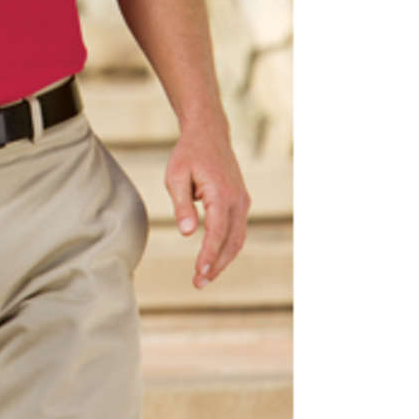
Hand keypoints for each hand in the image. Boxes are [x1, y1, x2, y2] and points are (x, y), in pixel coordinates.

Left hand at [164, 122, 250, 287]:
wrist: (208, 135)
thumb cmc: (188, 154)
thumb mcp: (175, 176)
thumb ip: (181, 205)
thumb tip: (188, 233)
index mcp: (220, 193)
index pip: (217, 232)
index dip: (209, 255)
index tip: (199, 272)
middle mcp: (237, 200)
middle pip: (231, 242)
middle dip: (216, 265)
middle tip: (198, 283)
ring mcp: (242, 201)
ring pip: (237, 239)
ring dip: (223, 260)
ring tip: (204, 277)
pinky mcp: (241, 202)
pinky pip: (237, 230)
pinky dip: (227, 247)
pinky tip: (213, 258)